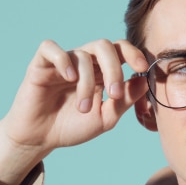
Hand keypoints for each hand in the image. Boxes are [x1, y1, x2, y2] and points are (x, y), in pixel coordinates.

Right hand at [0, 39, 148, 184]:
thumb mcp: (105, 118)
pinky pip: (50, 48)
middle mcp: (84, 63)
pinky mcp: (41, 65)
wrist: (41, 139)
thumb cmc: (73, 126)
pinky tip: (69, 78)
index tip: (144, 68)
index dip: (134, 53)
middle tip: (113, 94)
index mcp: (102, 72)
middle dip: (114, 69)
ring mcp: (63, 62)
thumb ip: (125, 100)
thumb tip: (145, 81)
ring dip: (87, 83)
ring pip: (82, 54)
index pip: (121, 50)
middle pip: (104, 46)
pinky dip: (63, 60)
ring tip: (83, 108)